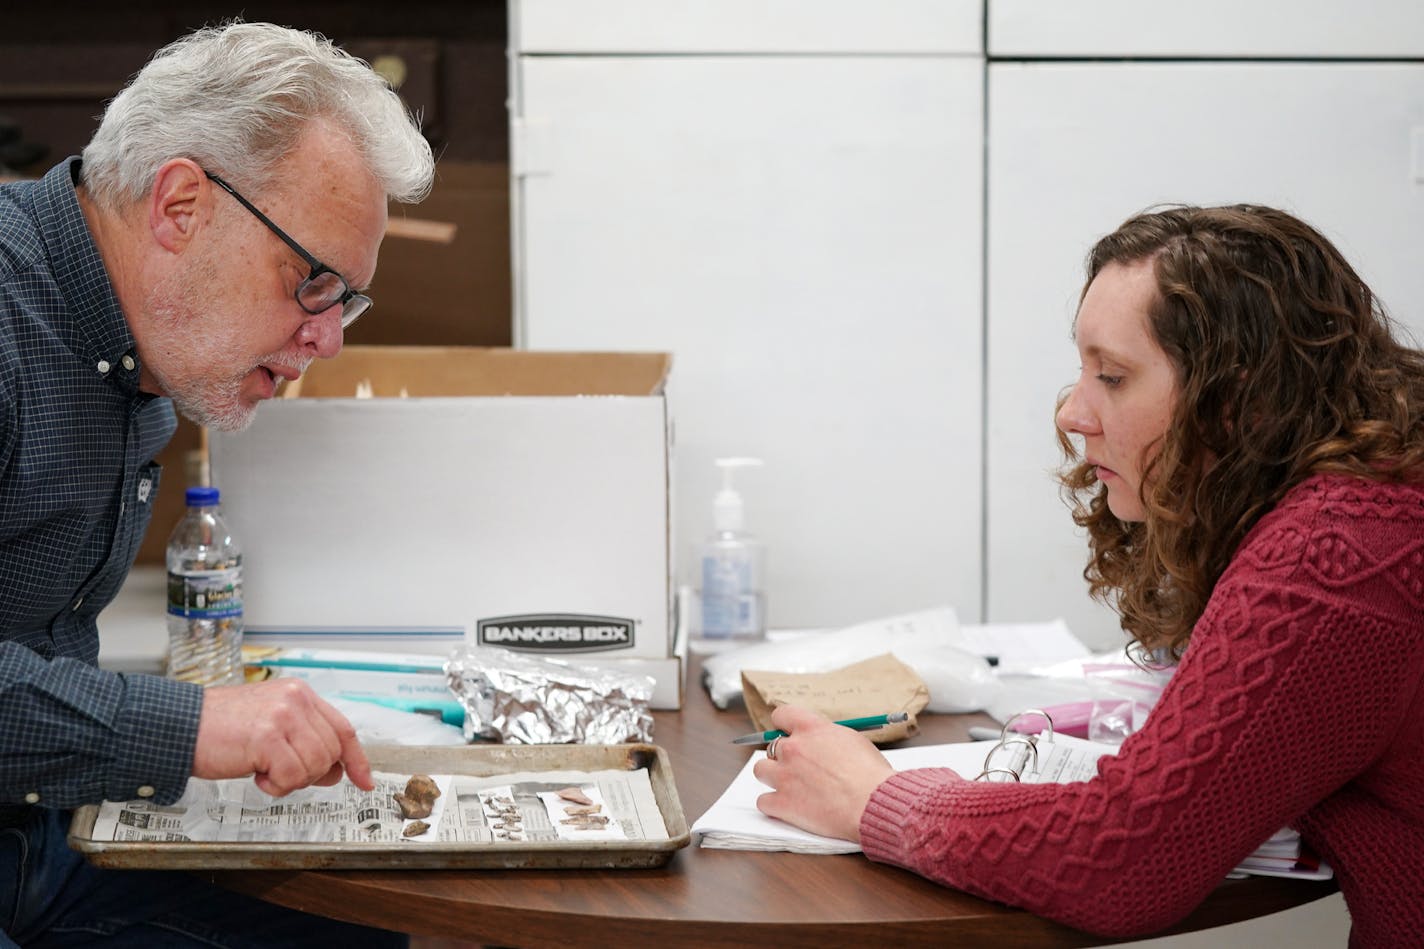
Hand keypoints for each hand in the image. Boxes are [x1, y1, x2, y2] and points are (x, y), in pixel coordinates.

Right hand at [193, 678, 373, 796]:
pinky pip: (291, 776)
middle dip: (312, 774)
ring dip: (291, 780)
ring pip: (315, 766)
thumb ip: (304, 739)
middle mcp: (296, 700)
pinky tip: (256, 775)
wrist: (180, 726)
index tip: (364, 781)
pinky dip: (276, 786)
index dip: (356, 759)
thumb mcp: (271, 723)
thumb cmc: (220, 729)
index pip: (343, 729)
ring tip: (265, 771)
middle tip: (282, 773)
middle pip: (331, 752)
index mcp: (300, 694)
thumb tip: (335, 771)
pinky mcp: (267, 737)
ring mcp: (282, 716)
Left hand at [752, 705, 895, 842]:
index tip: (788, 733)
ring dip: (772, 777)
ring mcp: (784, 776)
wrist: (872, 803)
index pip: (782, 715)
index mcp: (811, 729)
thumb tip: (821, 741)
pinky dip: (773, 805)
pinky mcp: (782, 804)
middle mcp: (793, 749)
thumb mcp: (853, 740)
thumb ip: (829, 737)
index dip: (784, 725)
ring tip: (788, 785)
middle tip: (797, 767)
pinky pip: (763, 801)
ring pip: (760, 770)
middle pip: (771, 746)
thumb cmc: (871, 775)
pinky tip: (788, 808)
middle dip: (782, 756)